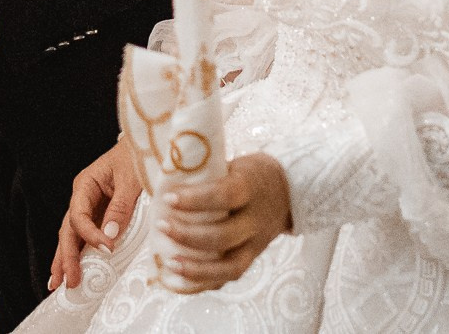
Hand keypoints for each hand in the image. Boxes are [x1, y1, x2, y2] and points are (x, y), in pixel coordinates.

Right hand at [49, 138, 144, 289]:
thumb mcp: (132, 179)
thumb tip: (109, 235)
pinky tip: (72, 271)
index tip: (108, 250)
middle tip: (67, 282)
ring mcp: (90, 208)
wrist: (148, 146)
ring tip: (57, 284)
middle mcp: (83, 198)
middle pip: (68, 230)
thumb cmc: (138, 157)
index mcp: (86, 185)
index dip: (90, 235)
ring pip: (72, 236)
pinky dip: (78, 254)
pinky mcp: (100, 216)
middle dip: (65, 257)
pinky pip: (86, 237)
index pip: (79, 216)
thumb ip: (120, 206)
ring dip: (65, 259)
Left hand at [155, 153, 292, 292]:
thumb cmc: (249, 174)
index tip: (168, 197)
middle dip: (187, 236)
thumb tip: (163, 181)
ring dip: (195, 268)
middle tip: (160, 225)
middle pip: (223, 236)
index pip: (224, 196)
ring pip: (229, 267)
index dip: (194, 200)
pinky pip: (228, 278)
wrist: (288, 191)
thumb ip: (207, 174)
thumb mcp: (234, 164)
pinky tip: (177, 281)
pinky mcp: (252, 260)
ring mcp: (256, 244)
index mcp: (250, 188)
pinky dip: (201, 284)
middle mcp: (256, 220)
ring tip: (168, 261)